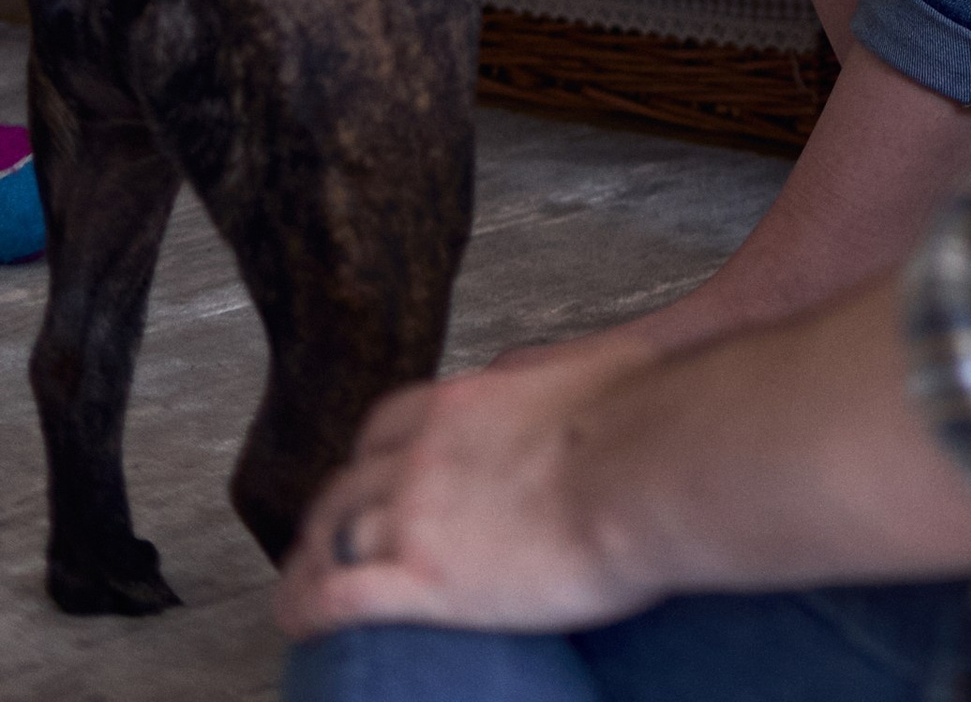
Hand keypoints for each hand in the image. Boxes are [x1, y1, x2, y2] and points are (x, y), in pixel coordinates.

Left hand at [274, 354, 643, 642]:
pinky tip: (300, 627)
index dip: (368, 460)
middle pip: (347, 486)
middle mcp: (425, 452)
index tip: (369, 481)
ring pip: (333, 541)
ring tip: (302, 594)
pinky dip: (309, 612)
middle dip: (329, 517)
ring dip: (312, 568)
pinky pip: (339, 598)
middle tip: (325, 543)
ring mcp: (418, 515)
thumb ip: (570, 375)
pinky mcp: (425, 581)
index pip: (386, 426)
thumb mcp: (602, 368)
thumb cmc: (647, 420)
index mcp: (464, 403)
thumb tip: (585, 380)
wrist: (647, 468)